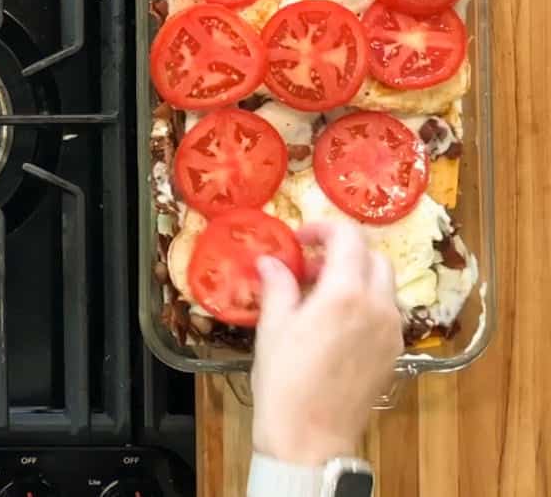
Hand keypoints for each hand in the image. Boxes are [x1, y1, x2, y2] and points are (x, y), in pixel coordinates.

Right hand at [251, 221, 402, 464]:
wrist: (310, 438)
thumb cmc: (284, 382)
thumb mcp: (273, 328)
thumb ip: (278, 286)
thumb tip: (272, 261)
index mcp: (345, 294)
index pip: (349, 238)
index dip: (324, 229)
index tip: (300, 239)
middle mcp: (377, 307)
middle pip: (374, 258)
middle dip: (344, 252)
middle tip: (310, 265)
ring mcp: (391, 331)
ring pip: (384, 285)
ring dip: (356, 276)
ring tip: (320, 295)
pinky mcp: (394, 353)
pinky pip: (386, 312)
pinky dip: (365, 302)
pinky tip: (335, 322)